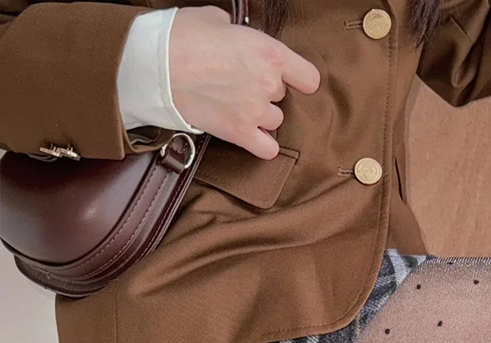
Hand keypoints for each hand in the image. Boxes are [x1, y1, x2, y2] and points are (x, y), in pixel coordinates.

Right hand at [169, 5, 319, 158]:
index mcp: (270, 52)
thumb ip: (236, 32)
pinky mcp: (240, 133)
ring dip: (261, 116)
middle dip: (265, 90)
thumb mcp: (215, 19)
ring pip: (274, 120)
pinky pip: (267, 149)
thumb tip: (233, 35)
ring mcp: (256, 111)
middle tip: (240, 83)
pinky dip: (262, 145)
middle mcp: (269, 84)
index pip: (308, 77)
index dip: (299, 78)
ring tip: (239, 106)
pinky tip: (252, 136)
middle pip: (281, 95)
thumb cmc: (181, 37)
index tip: (291, 79)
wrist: (155, 66)